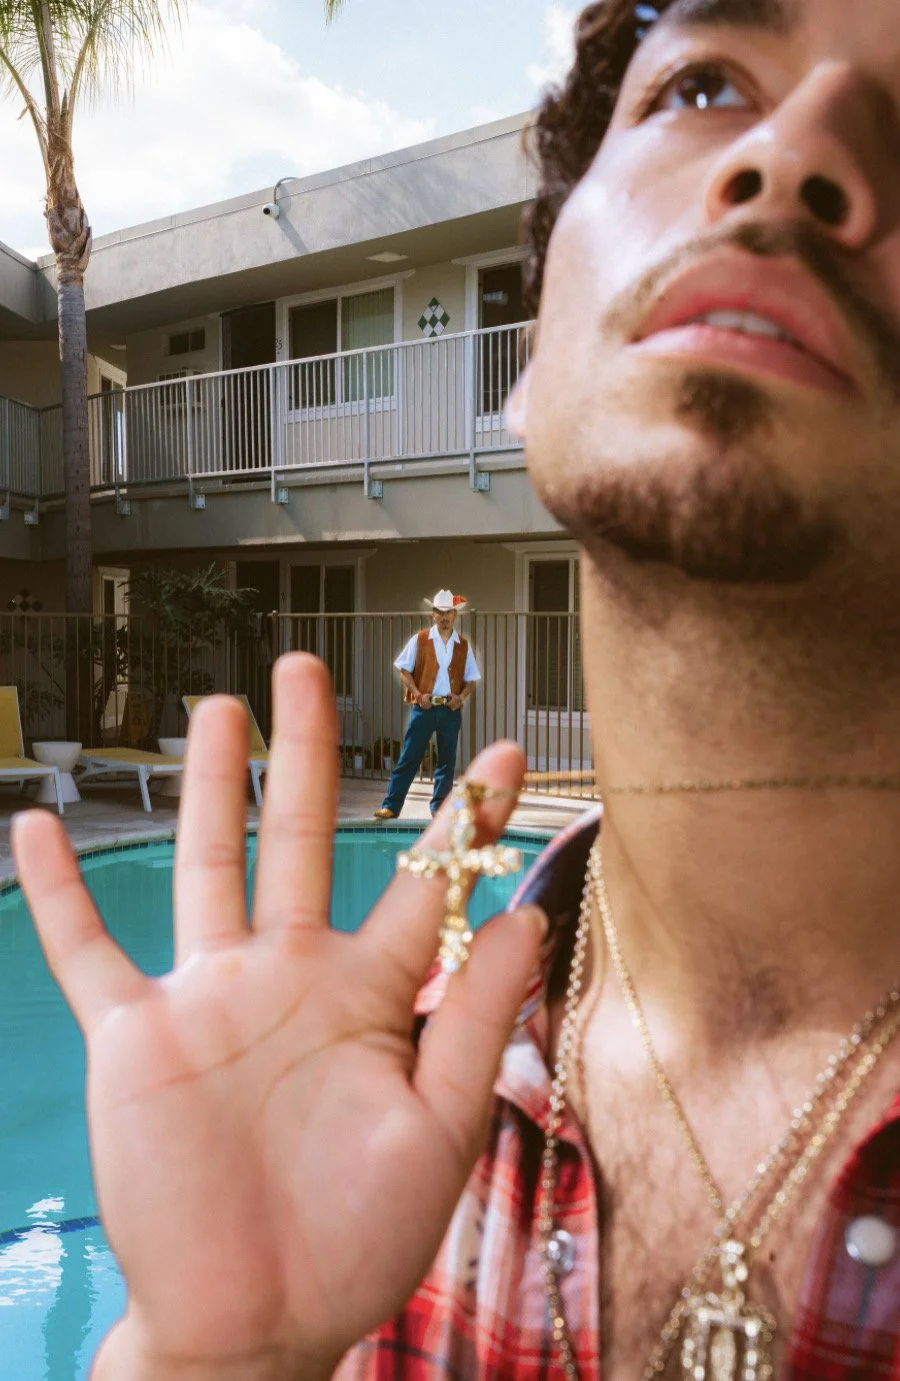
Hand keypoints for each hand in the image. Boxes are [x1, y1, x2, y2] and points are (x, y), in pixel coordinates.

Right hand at [13, 655, 543, 1380]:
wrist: (255, 1321)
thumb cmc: (356, 1239)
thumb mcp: (438, 1130)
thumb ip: (476, 1021)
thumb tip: (525, 917)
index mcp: (368, 995)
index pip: (422, 884)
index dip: (463, 820)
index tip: (504, 753)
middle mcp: (289, 976)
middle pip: (301, 836)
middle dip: (304, 753)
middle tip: (304, 668)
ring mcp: (209, 999)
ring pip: (207, 865)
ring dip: (208, 788)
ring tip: (215, 711)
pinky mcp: (137, 1037)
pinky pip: (88, 952)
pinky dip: (59, 894)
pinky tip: (35, 831)